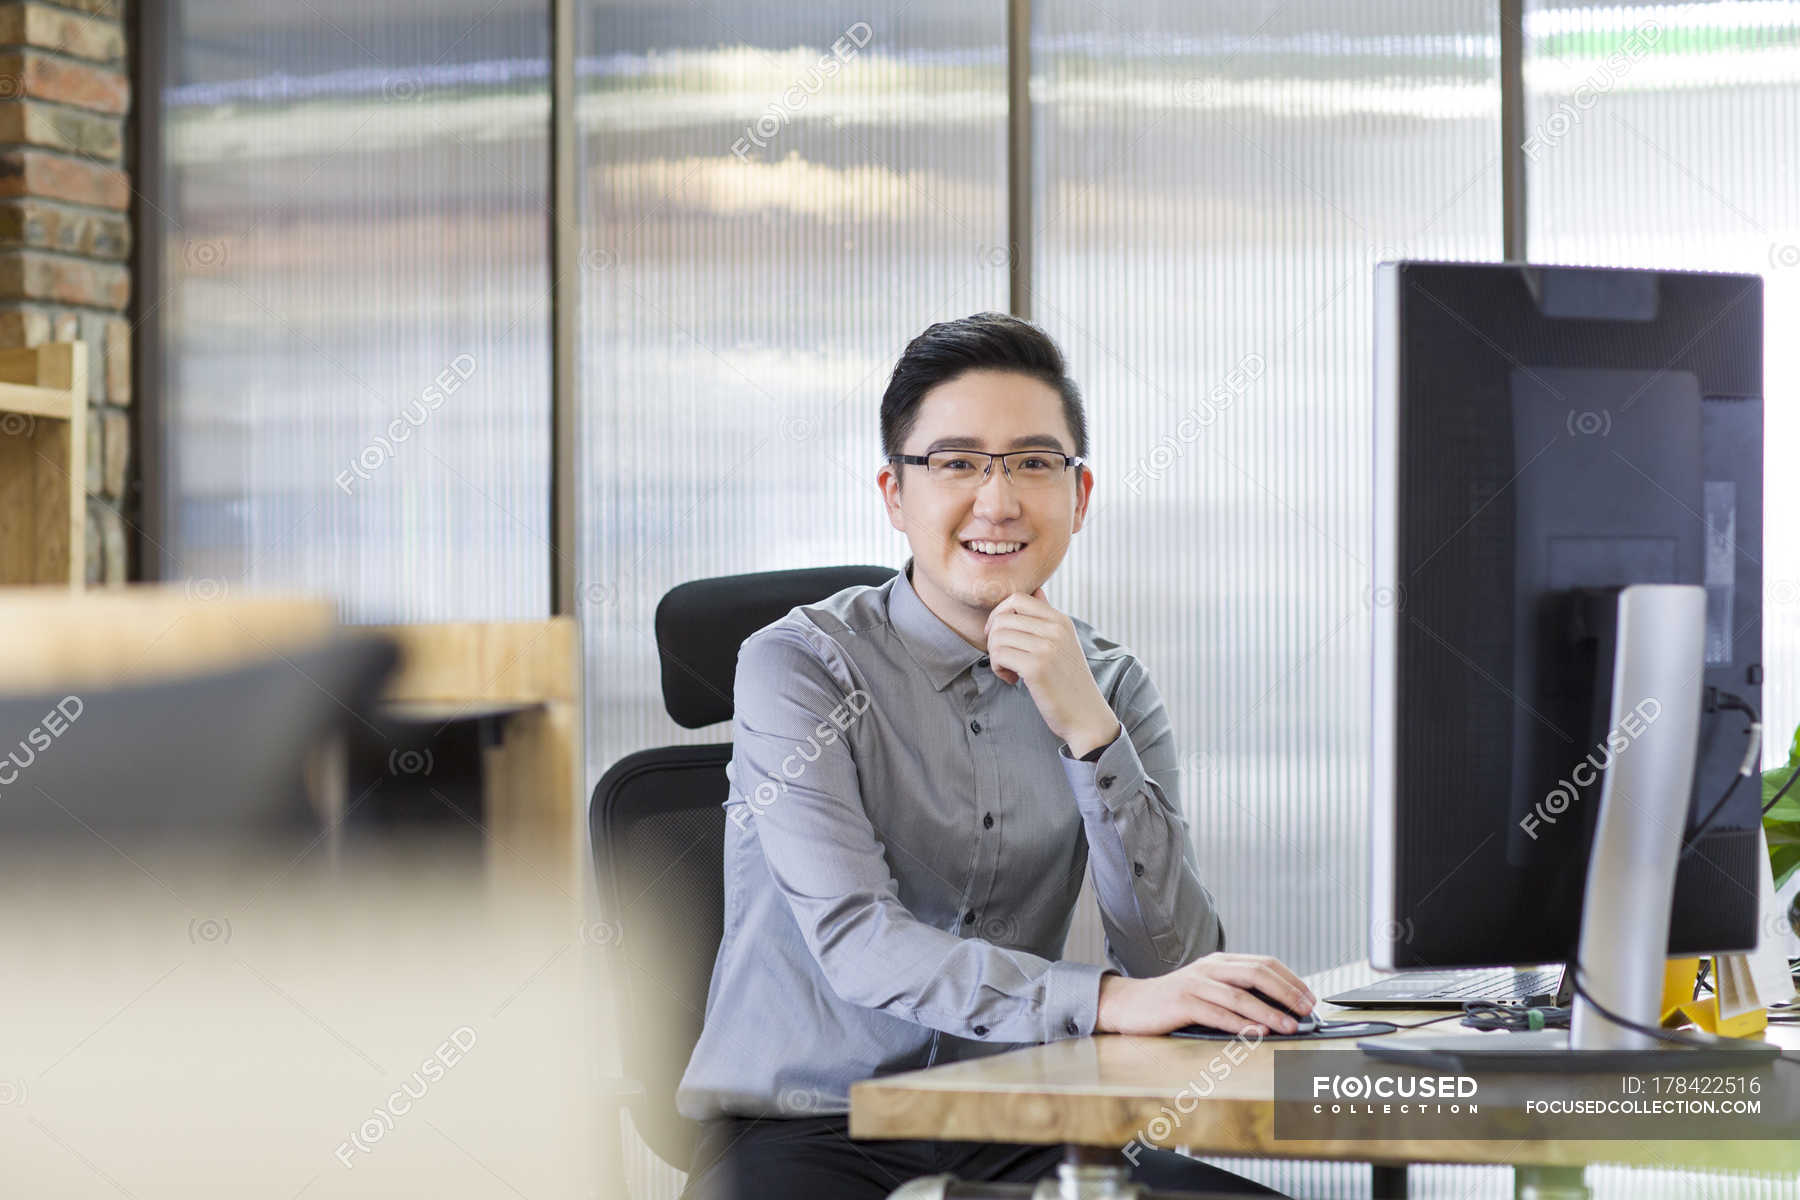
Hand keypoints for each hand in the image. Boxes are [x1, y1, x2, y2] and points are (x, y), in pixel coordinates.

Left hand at [983, 586, 1118, 755]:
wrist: (1087, 716)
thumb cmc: (1069, 682)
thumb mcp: (1065, 642)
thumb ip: (1048, 617)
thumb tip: (1036, 590)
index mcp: (1061, 620)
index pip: (1017, 598)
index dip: (999, 614)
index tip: (1000, 635)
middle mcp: (1055, 629)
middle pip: (1003, 617)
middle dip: (994, 638)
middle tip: (1004, 657)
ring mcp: (1046, 647)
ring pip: (997, 636)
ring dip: (996, 656)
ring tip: (1010, 670)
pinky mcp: (1036, 668)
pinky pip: (999, 655)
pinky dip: (999, 669)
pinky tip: (1012, 680)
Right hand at [1094, 953, 1317, 1036]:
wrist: (1130, 1004)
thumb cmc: (1173, 1002)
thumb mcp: (1207, 989)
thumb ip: (1235, 992)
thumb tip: (1278, 1009)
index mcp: (1219, 962)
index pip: (1263, 963)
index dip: (1290, 979)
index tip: (1309, 998)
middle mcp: (1209, 968)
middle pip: (1256, 973)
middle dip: (1286, 992)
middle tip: (1305, 1010)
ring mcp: (1195, 984)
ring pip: (1239, 996)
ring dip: (1268, 1012)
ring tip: (1288, 1026)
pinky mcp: (1182, 1003)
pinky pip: (1216, 1013)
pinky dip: (1239, 1024)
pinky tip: (1256, 1032)